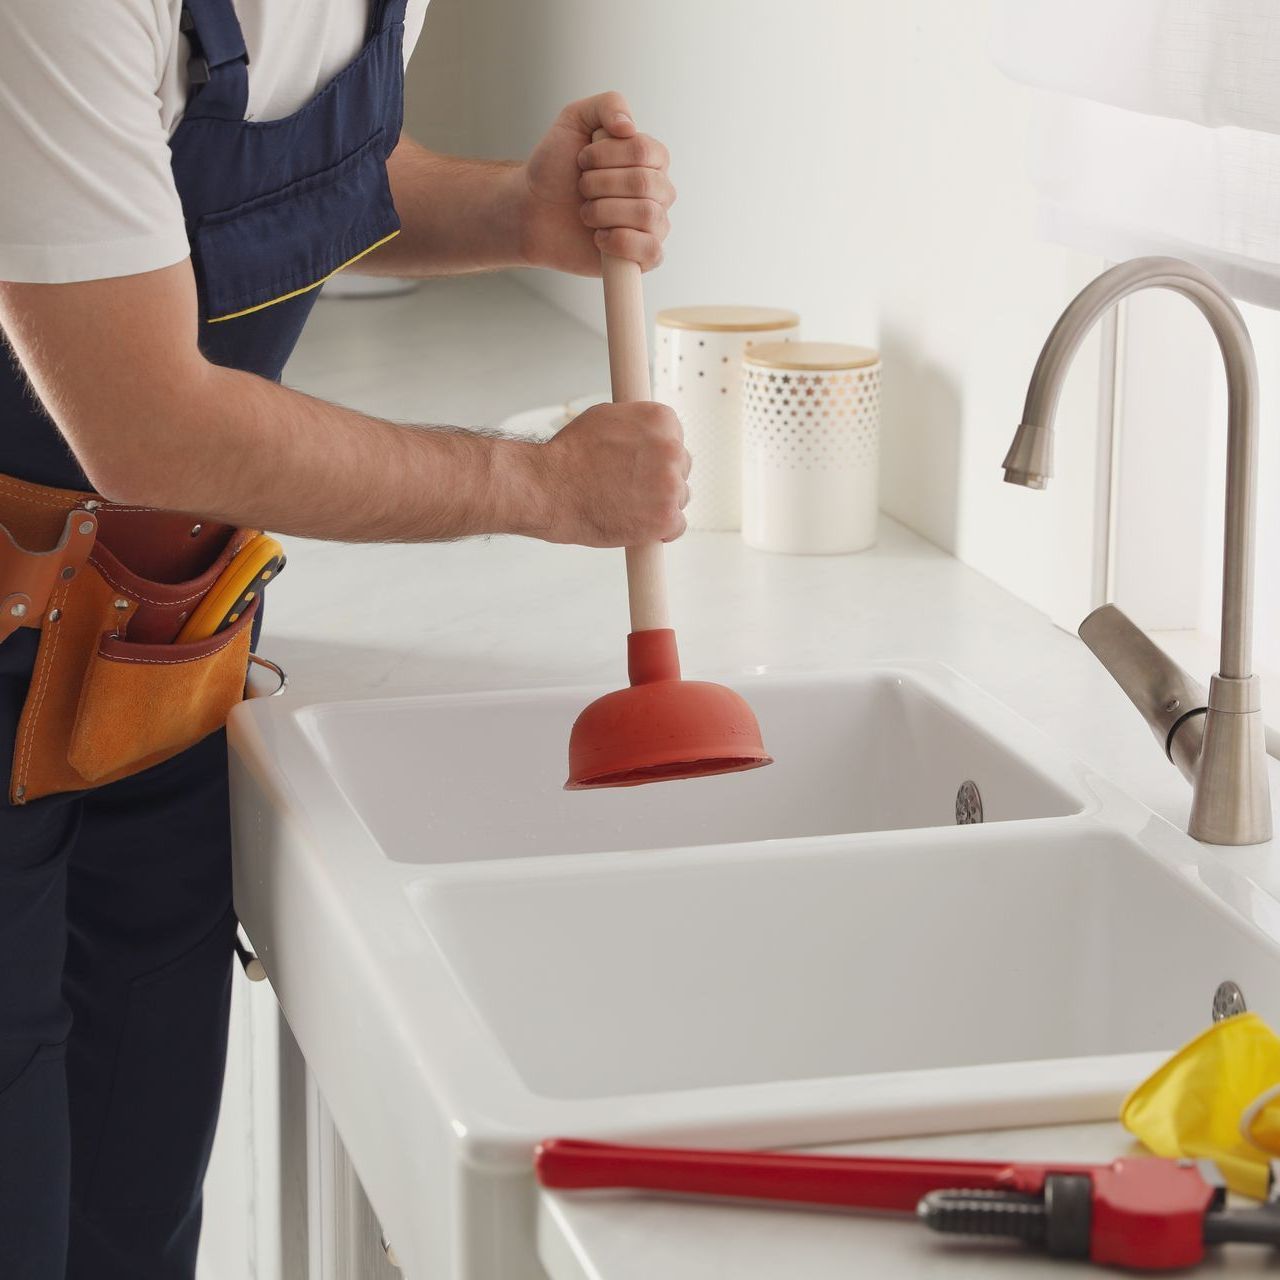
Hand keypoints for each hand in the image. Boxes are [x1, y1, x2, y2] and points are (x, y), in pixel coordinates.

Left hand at [513, 91, 675, 275]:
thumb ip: (607, 105)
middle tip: (580, 188)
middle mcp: (658, 191)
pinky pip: (652, 250)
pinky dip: (621, 242)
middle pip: (645, 184)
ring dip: (604, 212)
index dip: (607, 156)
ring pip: (647, 216)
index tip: (582, 160)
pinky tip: (599, 238)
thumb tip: (629, 126)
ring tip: (585, 213)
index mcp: (649, 158)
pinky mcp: (642, 257)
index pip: (645, 151)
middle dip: (600, 185)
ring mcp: (653, 225)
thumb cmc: (555, 168)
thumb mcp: (574, 120)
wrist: (533, 211)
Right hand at [522, 402, 689, 545]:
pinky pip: (677, 527)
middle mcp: (671, 449)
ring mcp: (671, 485)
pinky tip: (636, 524)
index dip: (656, 455)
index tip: (642, 465)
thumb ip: (635, 426)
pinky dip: (659, 530)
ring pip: (679, 498)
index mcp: (660, 420)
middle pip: (680, 469)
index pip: (675, 438)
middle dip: (659, 480)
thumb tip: (644, 433)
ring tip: (626, 505)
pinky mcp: (666, 517)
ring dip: (659, 504)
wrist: (550, 489)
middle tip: (630, 487)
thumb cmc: (568, 456)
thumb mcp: (604, 417)